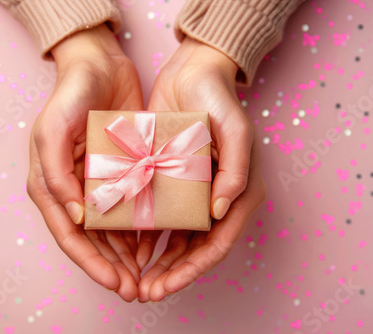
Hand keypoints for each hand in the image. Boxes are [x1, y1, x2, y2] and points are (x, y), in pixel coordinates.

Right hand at [27, 24, 143, 300]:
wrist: (97, 65)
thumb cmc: (70, 95)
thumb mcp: (52, 130)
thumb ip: (55, 174)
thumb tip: (73, 218)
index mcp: (50, 185)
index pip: (70, 236)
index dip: (92, 263)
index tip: (116, 283)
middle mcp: (70, 190)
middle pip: (90, 241)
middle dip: (111, 268)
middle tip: (135, 289)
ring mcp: (94, 183)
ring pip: (109, 231)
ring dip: (125, 256)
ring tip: (146, 276)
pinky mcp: (117, 173)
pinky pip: (126, 209)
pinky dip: (136, 229)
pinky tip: (150, 245)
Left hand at [136, 37, 266, 301]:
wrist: (194, 73)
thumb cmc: (219, 100)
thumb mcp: (235, 130)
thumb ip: (235, 170)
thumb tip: (222, 212)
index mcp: (239, 193)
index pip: (217, 243)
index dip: (191, 269)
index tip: (166, 286)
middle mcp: (218, 198)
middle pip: (196, 248)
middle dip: (172, 273)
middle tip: (146, 292)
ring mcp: (195, 192)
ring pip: (179, 239)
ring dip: (160, 261)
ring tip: (137, 278)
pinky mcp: (174, 181)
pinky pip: (164, 216)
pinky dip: (151, 236)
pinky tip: (133, 249)